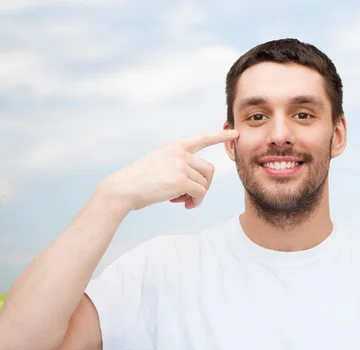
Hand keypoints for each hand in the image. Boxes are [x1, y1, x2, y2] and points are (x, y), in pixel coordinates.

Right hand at [100, 130, 238, 210]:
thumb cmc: (139, 182)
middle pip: (209, 170)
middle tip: (188, 195)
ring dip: (197, 195)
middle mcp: (179, 153)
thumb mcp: (159, 165)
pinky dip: (195, 202)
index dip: (220, 135)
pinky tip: (184, 205)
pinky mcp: (181, 180)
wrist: (122, 189)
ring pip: (205, 183)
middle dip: (204, 185)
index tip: (235, 133)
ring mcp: (180, 165)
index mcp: (174, 147)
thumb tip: (196, 186)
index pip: (201, 138)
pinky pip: (200, 193)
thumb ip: (178, 167)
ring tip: (182, 201)